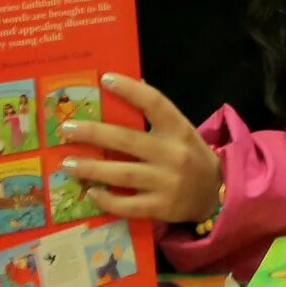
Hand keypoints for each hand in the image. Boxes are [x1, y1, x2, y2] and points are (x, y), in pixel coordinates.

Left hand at [66, 73, 223, 226]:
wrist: (219, 194)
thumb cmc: (192, 157)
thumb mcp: (182, 132)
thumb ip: (158, 115)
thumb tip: (131, 85)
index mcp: (179, 129)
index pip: (154, 103)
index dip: (129, 90)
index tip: (104, 79)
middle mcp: (173, 153)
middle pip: (127, 140)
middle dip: (93, 133)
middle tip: (66, 129)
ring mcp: (167, 182)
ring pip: (123, 173)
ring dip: (92, 168)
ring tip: (67, 163)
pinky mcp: (162, 207)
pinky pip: (129, 204)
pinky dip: (108, 199)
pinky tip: (91, 192)